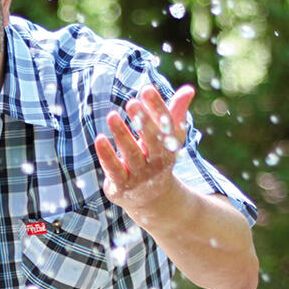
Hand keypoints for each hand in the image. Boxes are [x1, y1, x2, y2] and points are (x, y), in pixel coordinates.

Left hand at [94, 84, 194, 219]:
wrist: (152, 199)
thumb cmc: (158, 158)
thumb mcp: (169, 138)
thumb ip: (175, 113)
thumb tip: (189, 90)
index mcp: (169, 146)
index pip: (166, 125)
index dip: (157, 107)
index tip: (147, 89)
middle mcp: (156, 161)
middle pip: (152, 141)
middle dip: (144, 122)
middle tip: (132, 102)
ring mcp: (140, 175)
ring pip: (131, 154)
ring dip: (122, 135)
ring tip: (112, 115)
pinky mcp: (122, 184)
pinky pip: (114, 169)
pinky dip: (107, 155)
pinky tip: (99, 138)